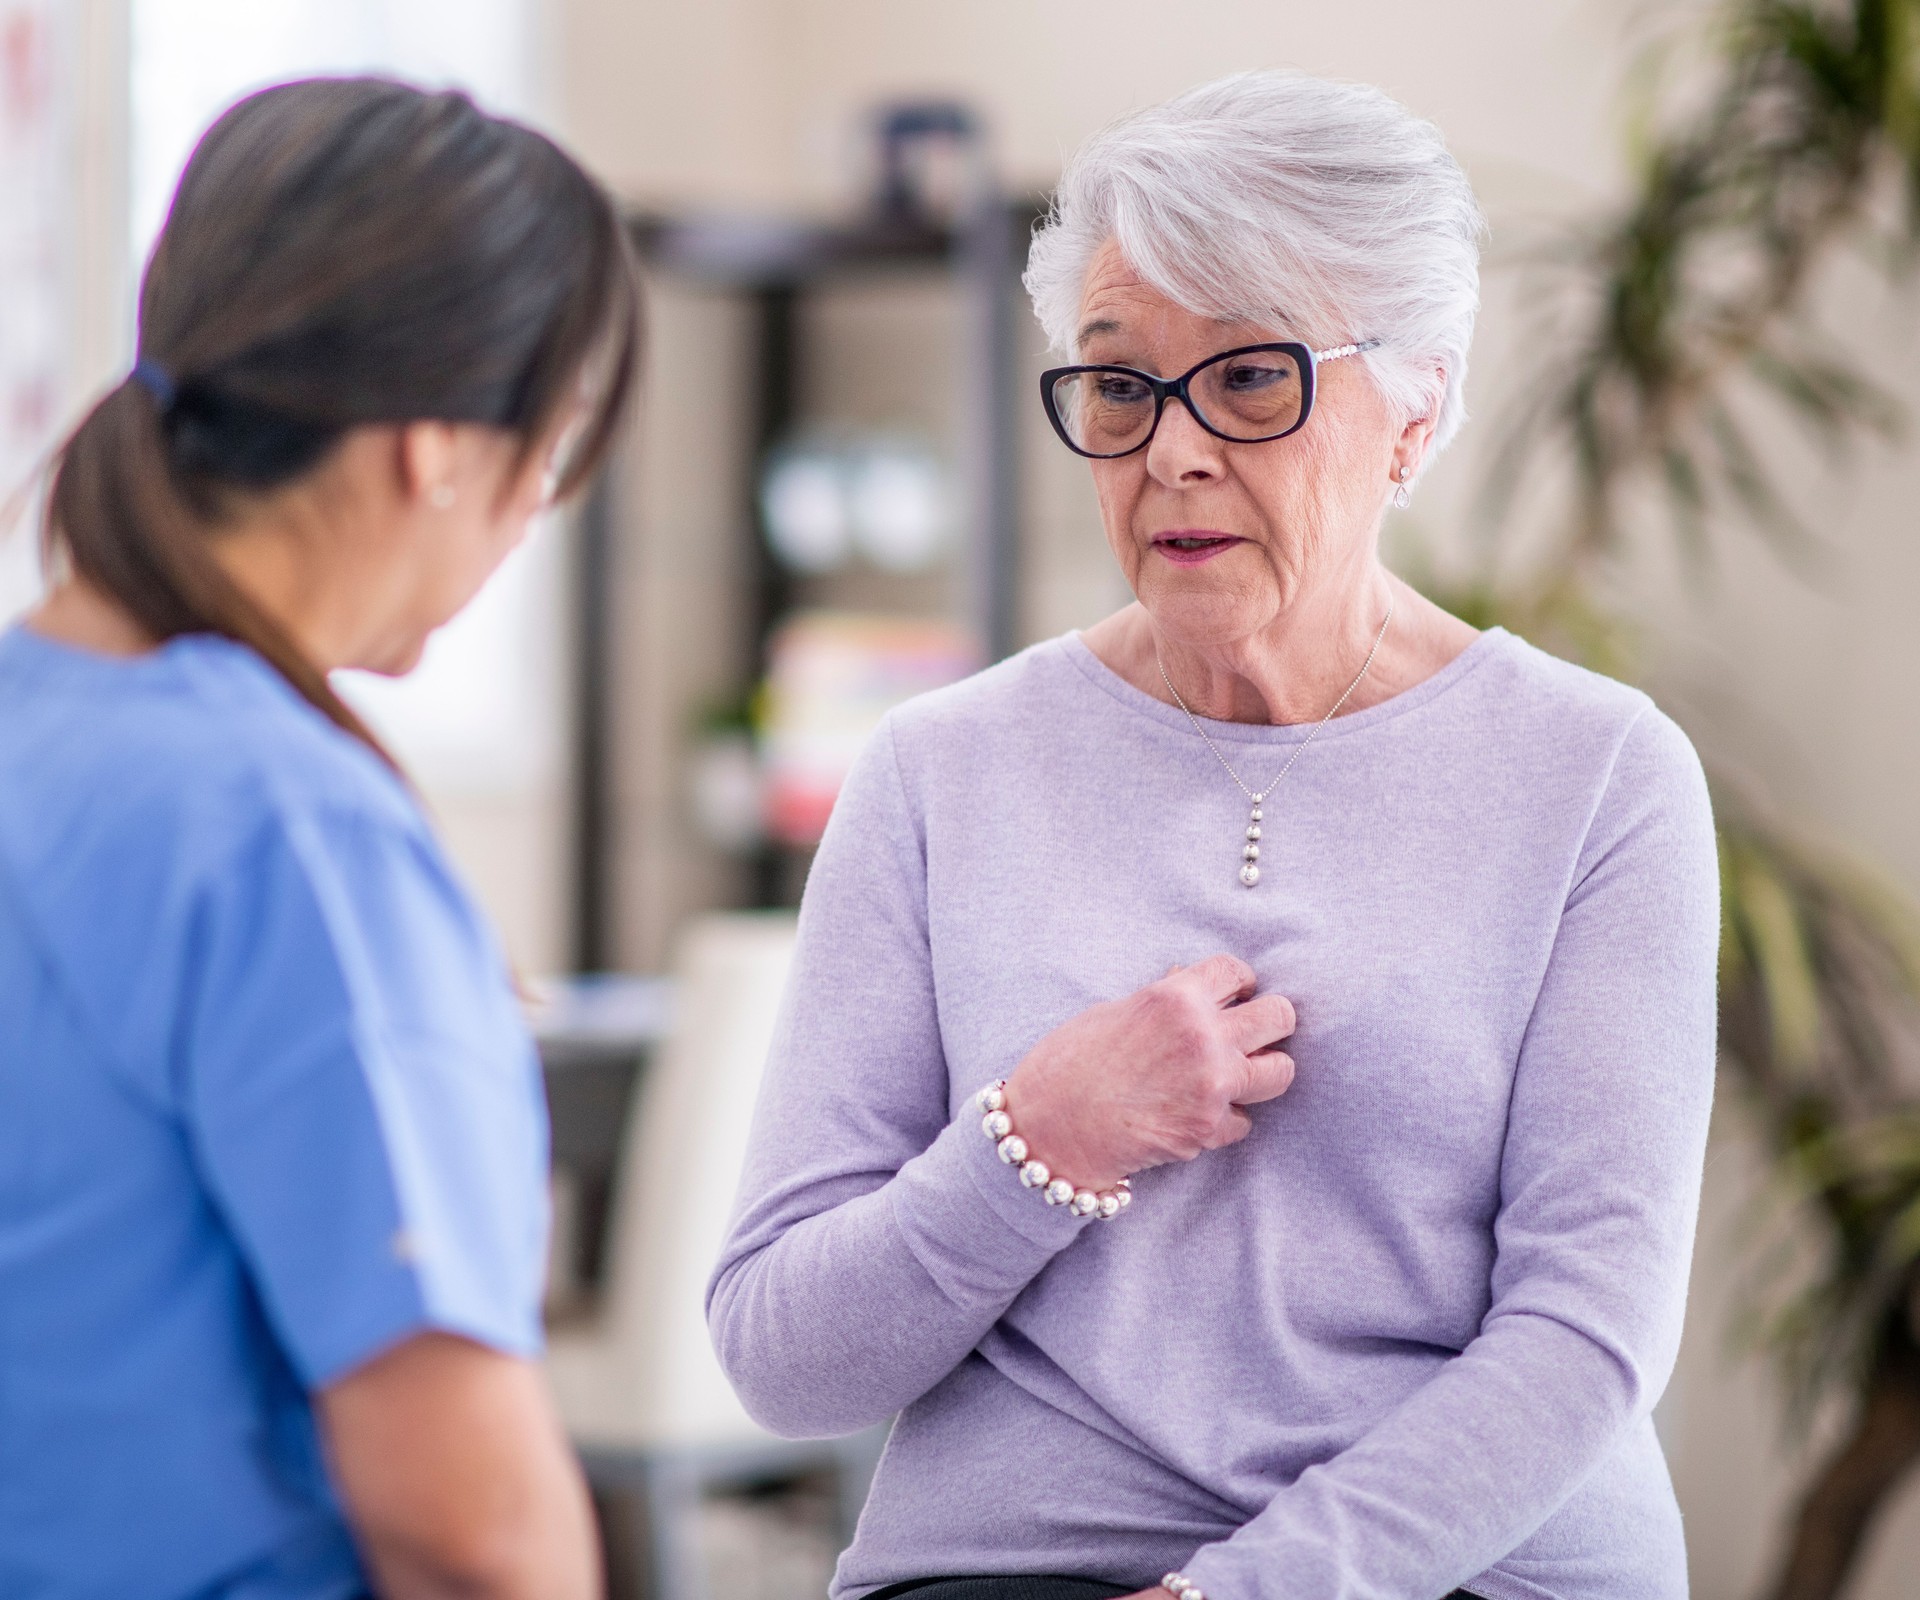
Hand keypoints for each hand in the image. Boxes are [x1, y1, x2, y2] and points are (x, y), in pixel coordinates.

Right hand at [1002, 954, 1295, 1190]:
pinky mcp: (1208, 1130)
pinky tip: (1198, 1114)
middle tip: (1250, 1032)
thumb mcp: (1113, 1012)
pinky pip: (1245, 1120)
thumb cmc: (1068, 1064)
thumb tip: (1190, 984)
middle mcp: (1203, 1037)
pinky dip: (1226, 1119)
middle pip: (1279, 1016)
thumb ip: (1162, 1000)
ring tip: (1239, 1075)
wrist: (1049, 1129)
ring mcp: (1211, 1086)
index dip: (1239, 982)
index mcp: (1175, 997)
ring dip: (1262, 1071)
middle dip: (1268, 1022)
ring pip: (1281, 1071)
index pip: (1236, 971)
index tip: (1235, 994)